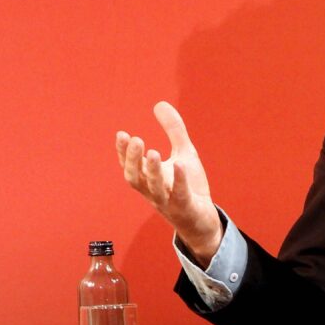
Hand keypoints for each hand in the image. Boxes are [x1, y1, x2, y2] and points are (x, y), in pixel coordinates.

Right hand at [116, 101, 221, 265]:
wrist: (202, 220)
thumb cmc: (189, 187)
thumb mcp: (183, 153)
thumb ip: (173, 130)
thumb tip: (159, 104)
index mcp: (149, 179)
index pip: (130, 166)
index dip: (124, 152)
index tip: (121, 134)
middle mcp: (153, 191)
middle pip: (136, 178)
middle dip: (132, 160)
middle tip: (135, 139)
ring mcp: (168, 201)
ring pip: (154, 189)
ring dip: (151, 171)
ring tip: (152, 151)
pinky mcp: (185, 208)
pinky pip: (180, 196)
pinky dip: (179, 181)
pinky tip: (180, 165)